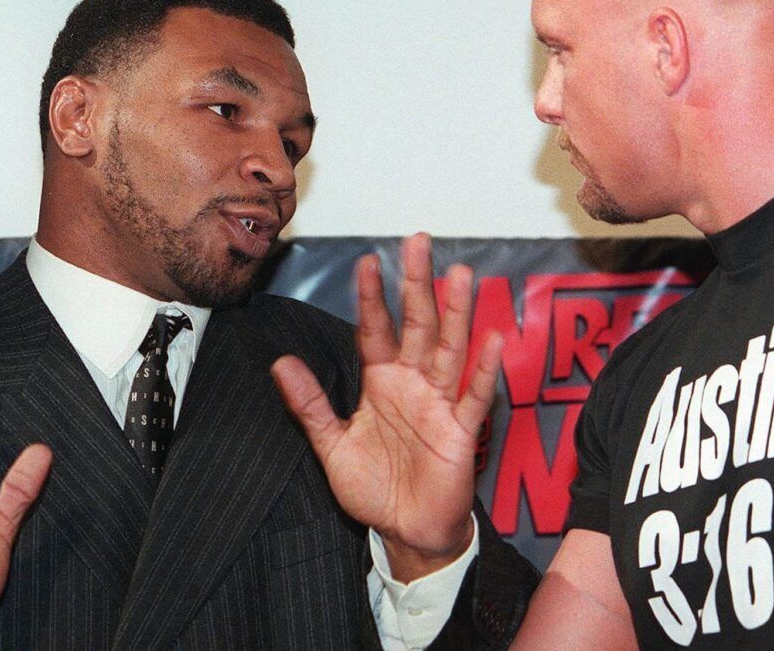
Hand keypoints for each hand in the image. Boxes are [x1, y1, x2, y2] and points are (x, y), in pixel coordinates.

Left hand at [271, 233, 501, 580]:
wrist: (405, 532)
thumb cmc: (374, 487)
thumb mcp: (331, 445)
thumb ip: (310, 404)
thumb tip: (280, 364)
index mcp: (381, 382)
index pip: (375, 330)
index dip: (371, 297)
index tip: (367, 260)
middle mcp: (413, 384)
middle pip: (418, 325)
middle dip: (418, 284)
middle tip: (418, 241)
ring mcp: (440, 404)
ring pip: (450, 349)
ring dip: (456, 313)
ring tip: (461, 274)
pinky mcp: (461, 431)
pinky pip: (474, 397)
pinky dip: (483, 369)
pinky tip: (492, 339)